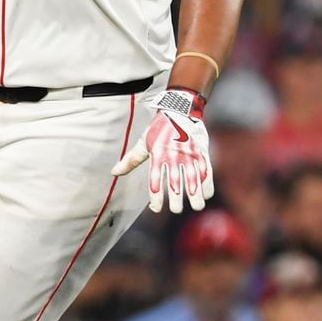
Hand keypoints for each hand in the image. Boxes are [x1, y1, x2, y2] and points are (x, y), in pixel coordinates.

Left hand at [112, 87, 211, 212]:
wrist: (180, 111)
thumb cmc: (158, 130)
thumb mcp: (143, 143)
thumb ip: (131, 160)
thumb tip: (114, 173)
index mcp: (158, 155)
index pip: (155, 181)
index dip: (155, 197)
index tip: (156, 209)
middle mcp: (174, 156)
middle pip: (175, 182)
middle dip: (176, 199)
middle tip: (175, 210)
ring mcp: (190, 155)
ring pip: (193, 179)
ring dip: (195, 195)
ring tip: (195, 207)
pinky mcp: (202, 152)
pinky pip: (207, 171)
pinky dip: (208, 184)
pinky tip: (205, 195)